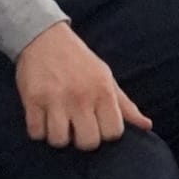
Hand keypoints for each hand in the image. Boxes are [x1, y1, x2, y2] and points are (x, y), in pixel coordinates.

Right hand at [14, 22, 152, 150]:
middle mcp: (81, 96)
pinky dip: (38, 130)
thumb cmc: (79, 60)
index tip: (96, 124)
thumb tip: (147, 125)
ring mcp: (55, 99)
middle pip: (87, 142)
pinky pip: (35, 132)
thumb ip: (124, 104)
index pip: (112, 133)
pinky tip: (42, 119)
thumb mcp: (106, 77)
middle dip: (82, 139)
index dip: (105, 133)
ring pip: (59, 140)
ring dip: (58, 136)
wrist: (44, 36)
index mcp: (103, 91)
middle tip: (76, 127)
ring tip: (57, 124)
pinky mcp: (32, 99)